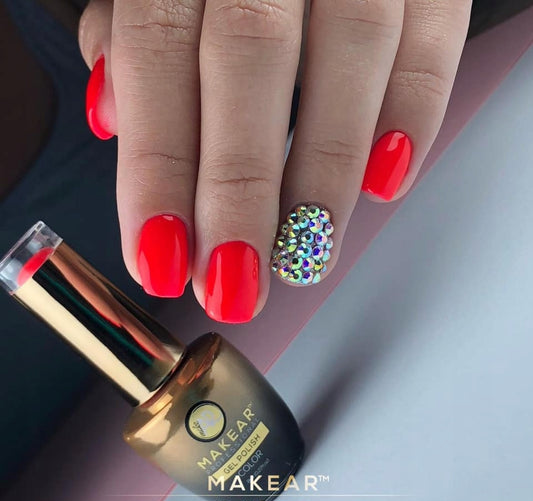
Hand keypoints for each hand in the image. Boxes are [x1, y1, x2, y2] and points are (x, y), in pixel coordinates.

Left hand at [79, 0, 470, 322]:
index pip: (156, 59)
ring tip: (305, 256)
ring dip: (324, 178)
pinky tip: (384, 182)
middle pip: (247, 64)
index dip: (158, 173)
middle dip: (239, 194)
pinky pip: (430, 38)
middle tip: (235, 285)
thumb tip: (112, 115)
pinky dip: (410, 115)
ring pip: (348, 57)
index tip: (161, 260)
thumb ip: (133, 38)